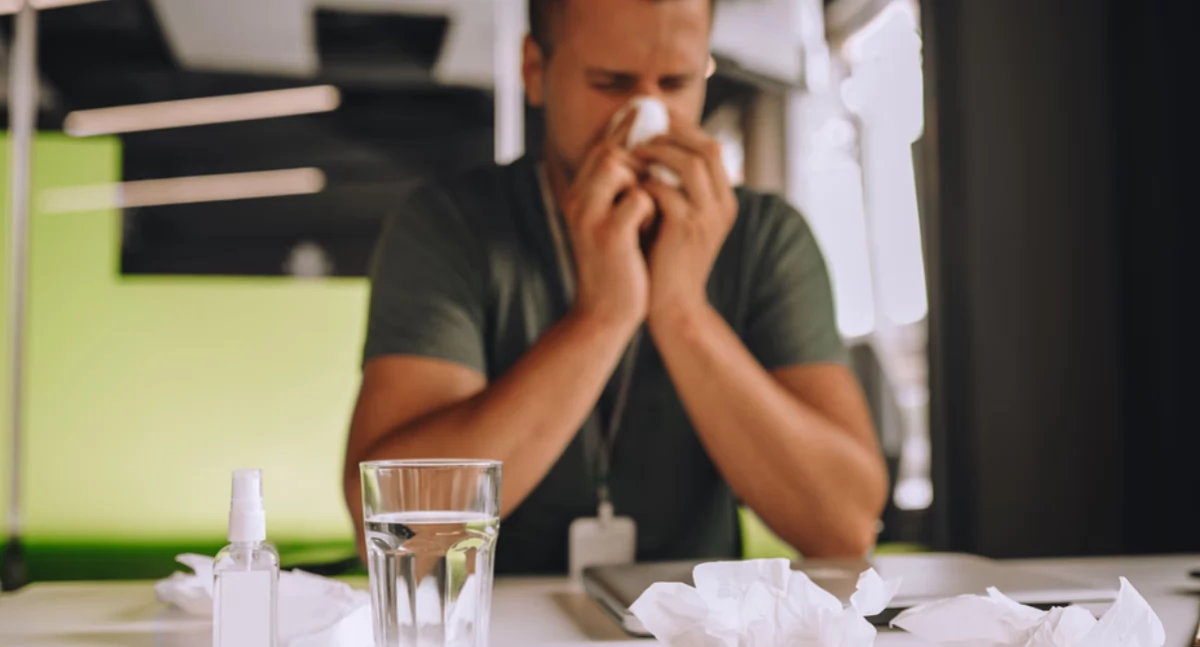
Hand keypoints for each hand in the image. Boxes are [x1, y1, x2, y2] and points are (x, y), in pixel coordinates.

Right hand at [562, 126, 656, 332]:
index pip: (600, 148)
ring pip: (622, 166)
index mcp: (577, 195)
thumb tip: (649, 156)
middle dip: (641, 158)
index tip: (644, 110)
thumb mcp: (613, 222)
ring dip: (645, 182)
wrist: (605, 313)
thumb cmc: (618, 266)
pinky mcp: (609, 235)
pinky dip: (652, 210)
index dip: (623, 129)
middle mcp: (576, 200)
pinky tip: (648, 231)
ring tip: (648, 213)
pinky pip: (640, 198)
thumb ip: (622, 191)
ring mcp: (589, 216)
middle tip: (659, 175)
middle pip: (610, 151)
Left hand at [633, 121, 737, 323]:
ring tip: (633, 152)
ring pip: (692, 162)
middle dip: (672, 132)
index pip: (711, 147)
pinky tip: (630, 183)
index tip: (655, 119)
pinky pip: (667, 189)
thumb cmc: (666, 260)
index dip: (683, 128)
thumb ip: (675, 187)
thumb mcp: (678, 219)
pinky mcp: (687, 230)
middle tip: (641, 127)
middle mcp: (723, 206)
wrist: (672, 306)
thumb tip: (652, 149)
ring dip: (659, 151)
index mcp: (724, 200)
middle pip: (708, 147)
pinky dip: (646, 181)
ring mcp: (708, 217)